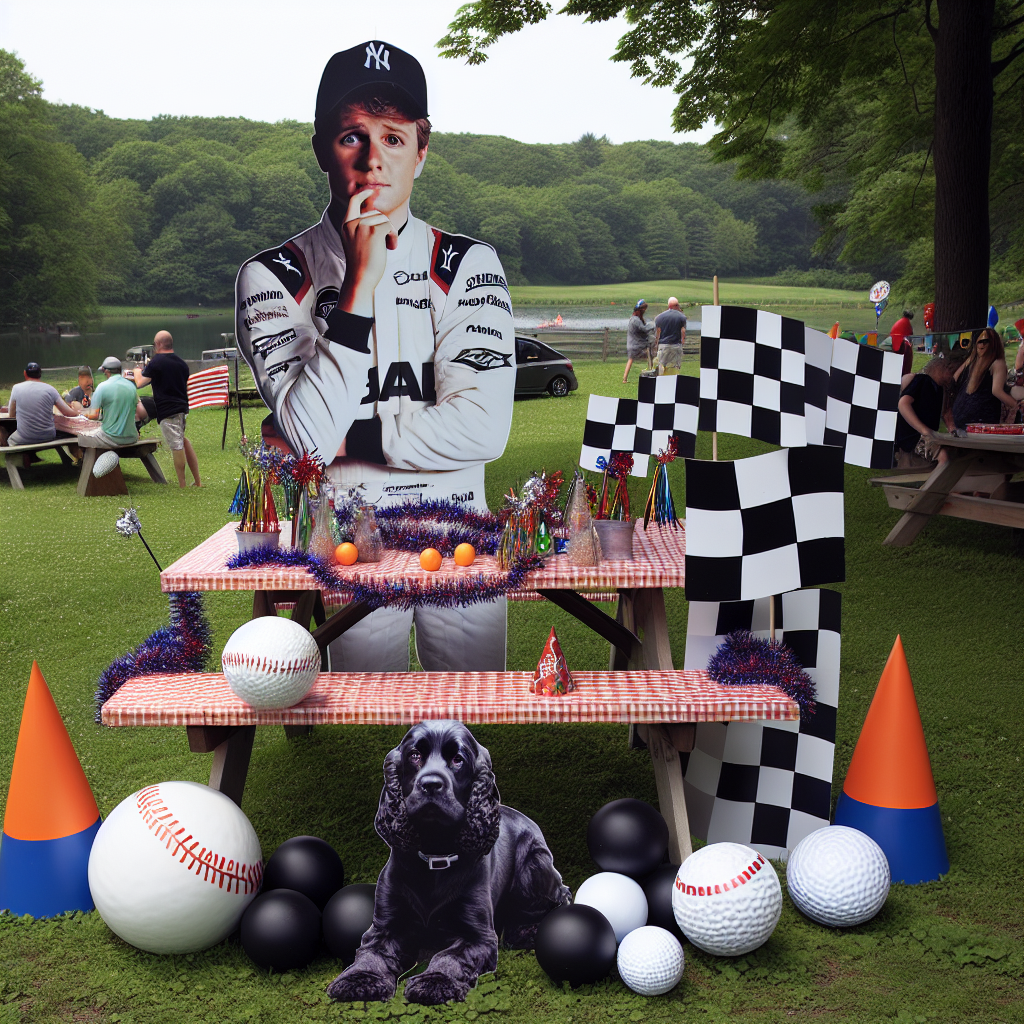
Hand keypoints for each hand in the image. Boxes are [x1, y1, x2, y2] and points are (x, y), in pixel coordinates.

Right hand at [338, 188, 397, 317]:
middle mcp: (352, 223)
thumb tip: (378, 214)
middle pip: (375, 212)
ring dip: (390, 232)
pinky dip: (393, 236)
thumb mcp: (356, 242)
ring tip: (388, 246)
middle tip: (388, 241)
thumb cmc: (361, 264)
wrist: (360, 279)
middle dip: (384, 225)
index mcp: (346, 225)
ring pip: (383, 219)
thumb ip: (362, 228)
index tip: (373, 190)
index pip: (354, 200)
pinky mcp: (373, 232)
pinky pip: (389, 225)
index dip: (364, 193)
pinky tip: (391, 247)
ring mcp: (362, 226)